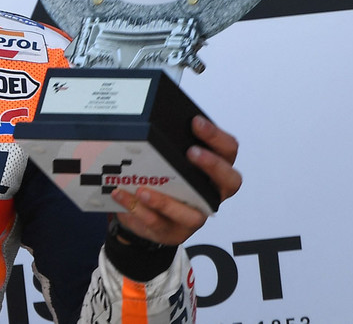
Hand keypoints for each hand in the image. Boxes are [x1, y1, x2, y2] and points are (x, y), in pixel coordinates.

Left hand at [110, 115, 241, 245]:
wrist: (143, 215)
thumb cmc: (161, 180)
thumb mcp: (165, 160)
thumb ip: (166, 147)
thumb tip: (148, 121)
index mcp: (213, 172)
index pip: (228, 151)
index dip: (217, 137)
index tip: (196, 123)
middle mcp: (211, 194)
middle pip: (230, 182)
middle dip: (212, 165)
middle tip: (191, 152)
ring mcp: (194, 216)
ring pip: (193, 216)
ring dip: (166, 201)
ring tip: (143, 189)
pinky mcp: (173, 232)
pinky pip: (158, 223)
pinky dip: (138, 210)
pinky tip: (122, 195)